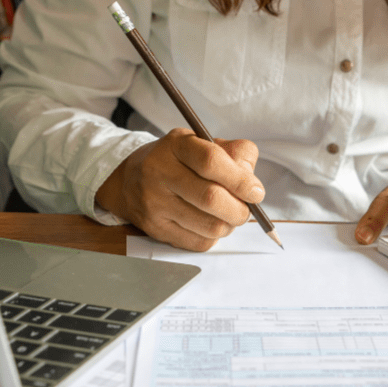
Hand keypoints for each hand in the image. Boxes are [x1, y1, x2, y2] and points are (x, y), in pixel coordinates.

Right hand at [95, 128, 264, 250]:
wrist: (131, 180)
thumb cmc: (178, 161)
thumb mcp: (204, 144)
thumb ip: (235, 154)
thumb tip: (252, 183)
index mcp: (176, 145)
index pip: (211, 162)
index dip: (240, 180)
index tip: (256, 192)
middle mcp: (160, 172)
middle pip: (211, 198)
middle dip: (240, 209)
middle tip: (246, 209)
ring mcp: (155, 203)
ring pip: (210, 226)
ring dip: (229, 225)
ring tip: (227, 215)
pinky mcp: (155, 229)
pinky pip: (199, 243)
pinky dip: (213, 236)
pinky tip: (209, 223)